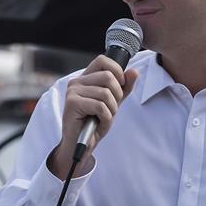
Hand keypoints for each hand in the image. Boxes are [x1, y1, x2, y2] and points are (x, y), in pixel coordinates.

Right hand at [49, 54, 138, 178]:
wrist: (81, 144)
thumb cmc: (95, 123)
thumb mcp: (113, 103)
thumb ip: (123, 87)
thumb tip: (134, 72)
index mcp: (85, 78)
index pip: (103, 61)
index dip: (117, 72)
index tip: (121, 86)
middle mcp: (77, 82)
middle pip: (108, 77)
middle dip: (117, 96)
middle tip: (110, 109)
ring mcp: (73, 92)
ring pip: (106, 93)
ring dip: (111, 110)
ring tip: (103, 118)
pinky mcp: (72, 104)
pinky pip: (100, 107)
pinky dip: (106, 119)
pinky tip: (99, 124)